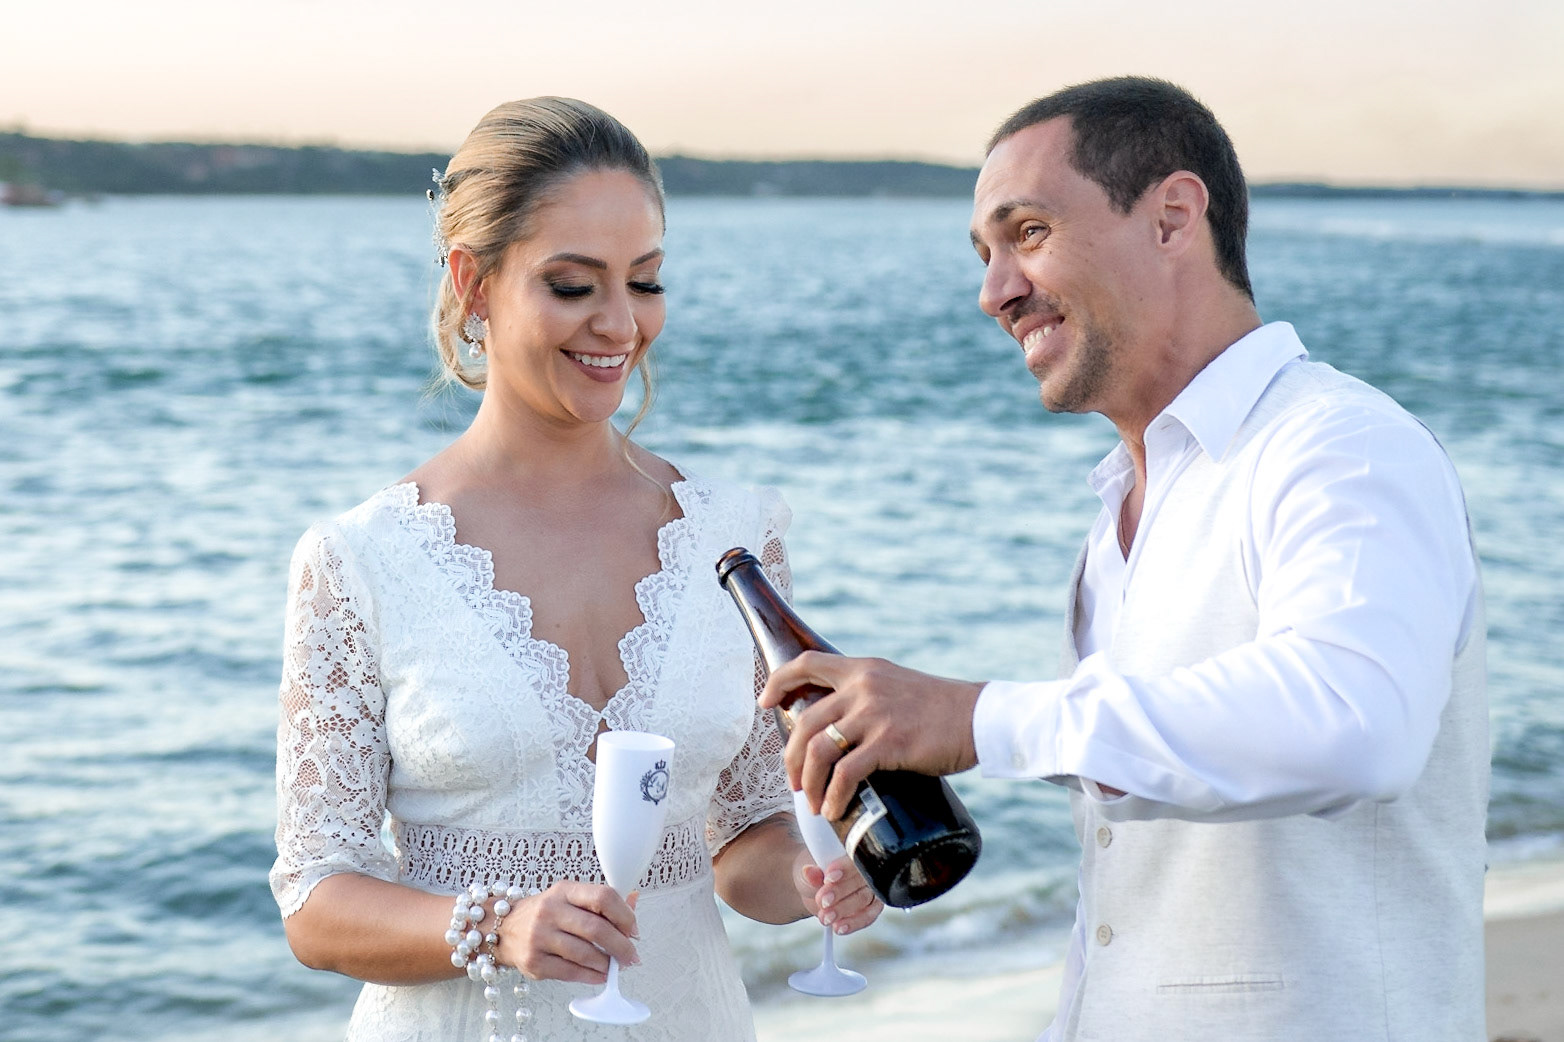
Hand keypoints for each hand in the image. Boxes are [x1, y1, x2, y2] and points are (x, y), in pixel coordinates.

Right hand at [494, 882, 638, 983]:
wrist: (503, 928)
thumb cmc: (545, 913)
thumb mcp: (570, 898)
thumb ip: (601, 902)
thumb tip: (634, 900)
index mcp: (564, 891)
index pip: (603, 897)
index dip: (625, 915)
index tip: (633, 930)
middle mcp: (550, 911)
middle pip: (596, 929)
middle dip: (621, 946)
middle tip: (631, 956)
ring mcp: (540, 937)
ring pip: (584, 953)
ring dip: (606, 963)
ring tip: (615, 966)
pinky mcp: (534, 962)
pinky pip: (570, 972)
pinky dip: (591, 976)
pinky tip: (600, 975)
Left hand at [759, 652, 983, 819]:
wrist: (979, 717)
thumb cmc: (941, 709)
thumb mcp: (897, 687)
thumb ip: (870, 697)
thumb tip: (845, 725)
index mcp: (862, 669)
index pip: (806, 663)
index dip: (778, 682)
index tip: (765, 703)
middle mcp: (863, 687)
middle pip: (805, 720)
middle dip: (792, 756)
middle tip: (795, 780)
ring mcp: (875, 715)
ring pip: (819, 749)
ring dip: (808, 781)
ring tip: (812, 801)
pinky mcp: (889, 743)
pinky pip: (846, 773)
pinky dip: (834, 796)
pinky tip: (834, 810)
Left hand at [794, 850, 882, 934]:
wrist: (812, 890)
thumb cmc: (813, 875)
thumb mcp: (808, 872)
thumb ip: (811, 874)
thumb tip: (809, 871)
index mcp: (851, 854)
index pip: (853, 859)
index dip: (843, 869)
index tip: (827, 877)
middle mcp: (865, 870)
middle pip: (859, 881)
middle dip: (839, 892)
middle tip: (822, 902)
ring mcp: (869, 889)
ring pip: (863, 899)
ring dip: (844, 910)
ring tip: (825, 918)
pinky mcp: (870, 908)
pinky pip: (867, 916)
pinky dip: (854, 923)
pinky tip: (839, 928)